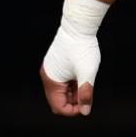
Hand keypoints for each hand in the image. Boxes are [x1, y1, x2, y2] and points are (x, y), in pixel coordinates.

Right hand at [39, 0, 108, 116]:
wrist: (79, 25)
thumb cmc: (82, 48)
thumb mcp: (87, 72)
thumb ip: (86, 93)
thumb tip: (85, 111)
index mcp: (51, 81)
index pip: (58, 107)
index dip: (72, 111)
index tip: (86, 106)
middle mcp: (47, 76)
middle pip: (58, 100)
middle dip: (73, 102)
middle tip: (88, 95)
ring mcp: (51, 69)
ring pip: (61, 90)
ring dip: (73, 92)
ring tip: (86, 84)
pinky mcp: (56, 63)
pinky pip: (62, 80)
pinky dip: (72, 83)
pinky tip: (83, 78)